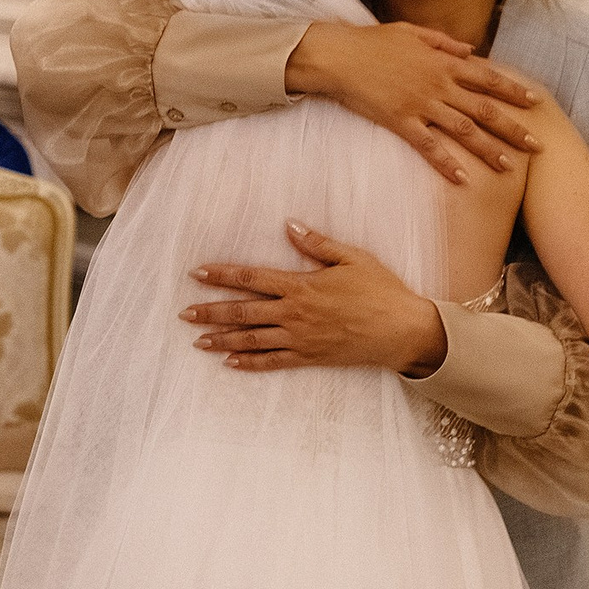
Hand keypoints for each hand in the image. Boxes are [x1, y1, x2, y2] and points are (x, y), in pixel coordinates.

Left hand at [183, 221, 448, 373]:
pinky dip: (250, 363)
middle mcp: (294, 313)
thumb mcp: (353, 258)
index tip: (197, 273)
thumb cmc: (382, 291)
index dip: (222, 275)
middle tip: (184, 313)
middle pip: (243, 311)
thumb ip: (318, 244)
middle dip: (211, 311)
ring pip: (252, 339)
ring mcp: (301, 338)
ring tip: (197, 340)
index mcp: (301, 286)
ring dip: (222, 339)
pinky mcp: (311, 357)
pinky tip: (230, 363)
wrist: (405, 331)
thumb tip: (289, 225)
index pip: (252, 277)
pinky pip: (274, 362)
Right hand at [287, 22, 540, 184]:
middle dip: (513, 128)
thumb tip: (471, 50)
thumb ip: (443, 41)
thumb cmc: (371, 41)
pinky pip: (428, 146)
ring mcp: (420, 105)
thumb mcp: (412, 32)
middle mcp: (438, 85)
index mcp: (443, 62)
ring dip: (489, 149)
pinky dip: (447, 163)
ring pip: (463, 131)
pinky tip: (462, 178)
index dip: (514, 91)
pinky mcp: (400, 121)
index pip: (489, 78)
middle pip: (485, 109)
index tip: (536, 103)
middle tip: (537, 146)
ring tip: (509, 167)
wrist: (337, 55)